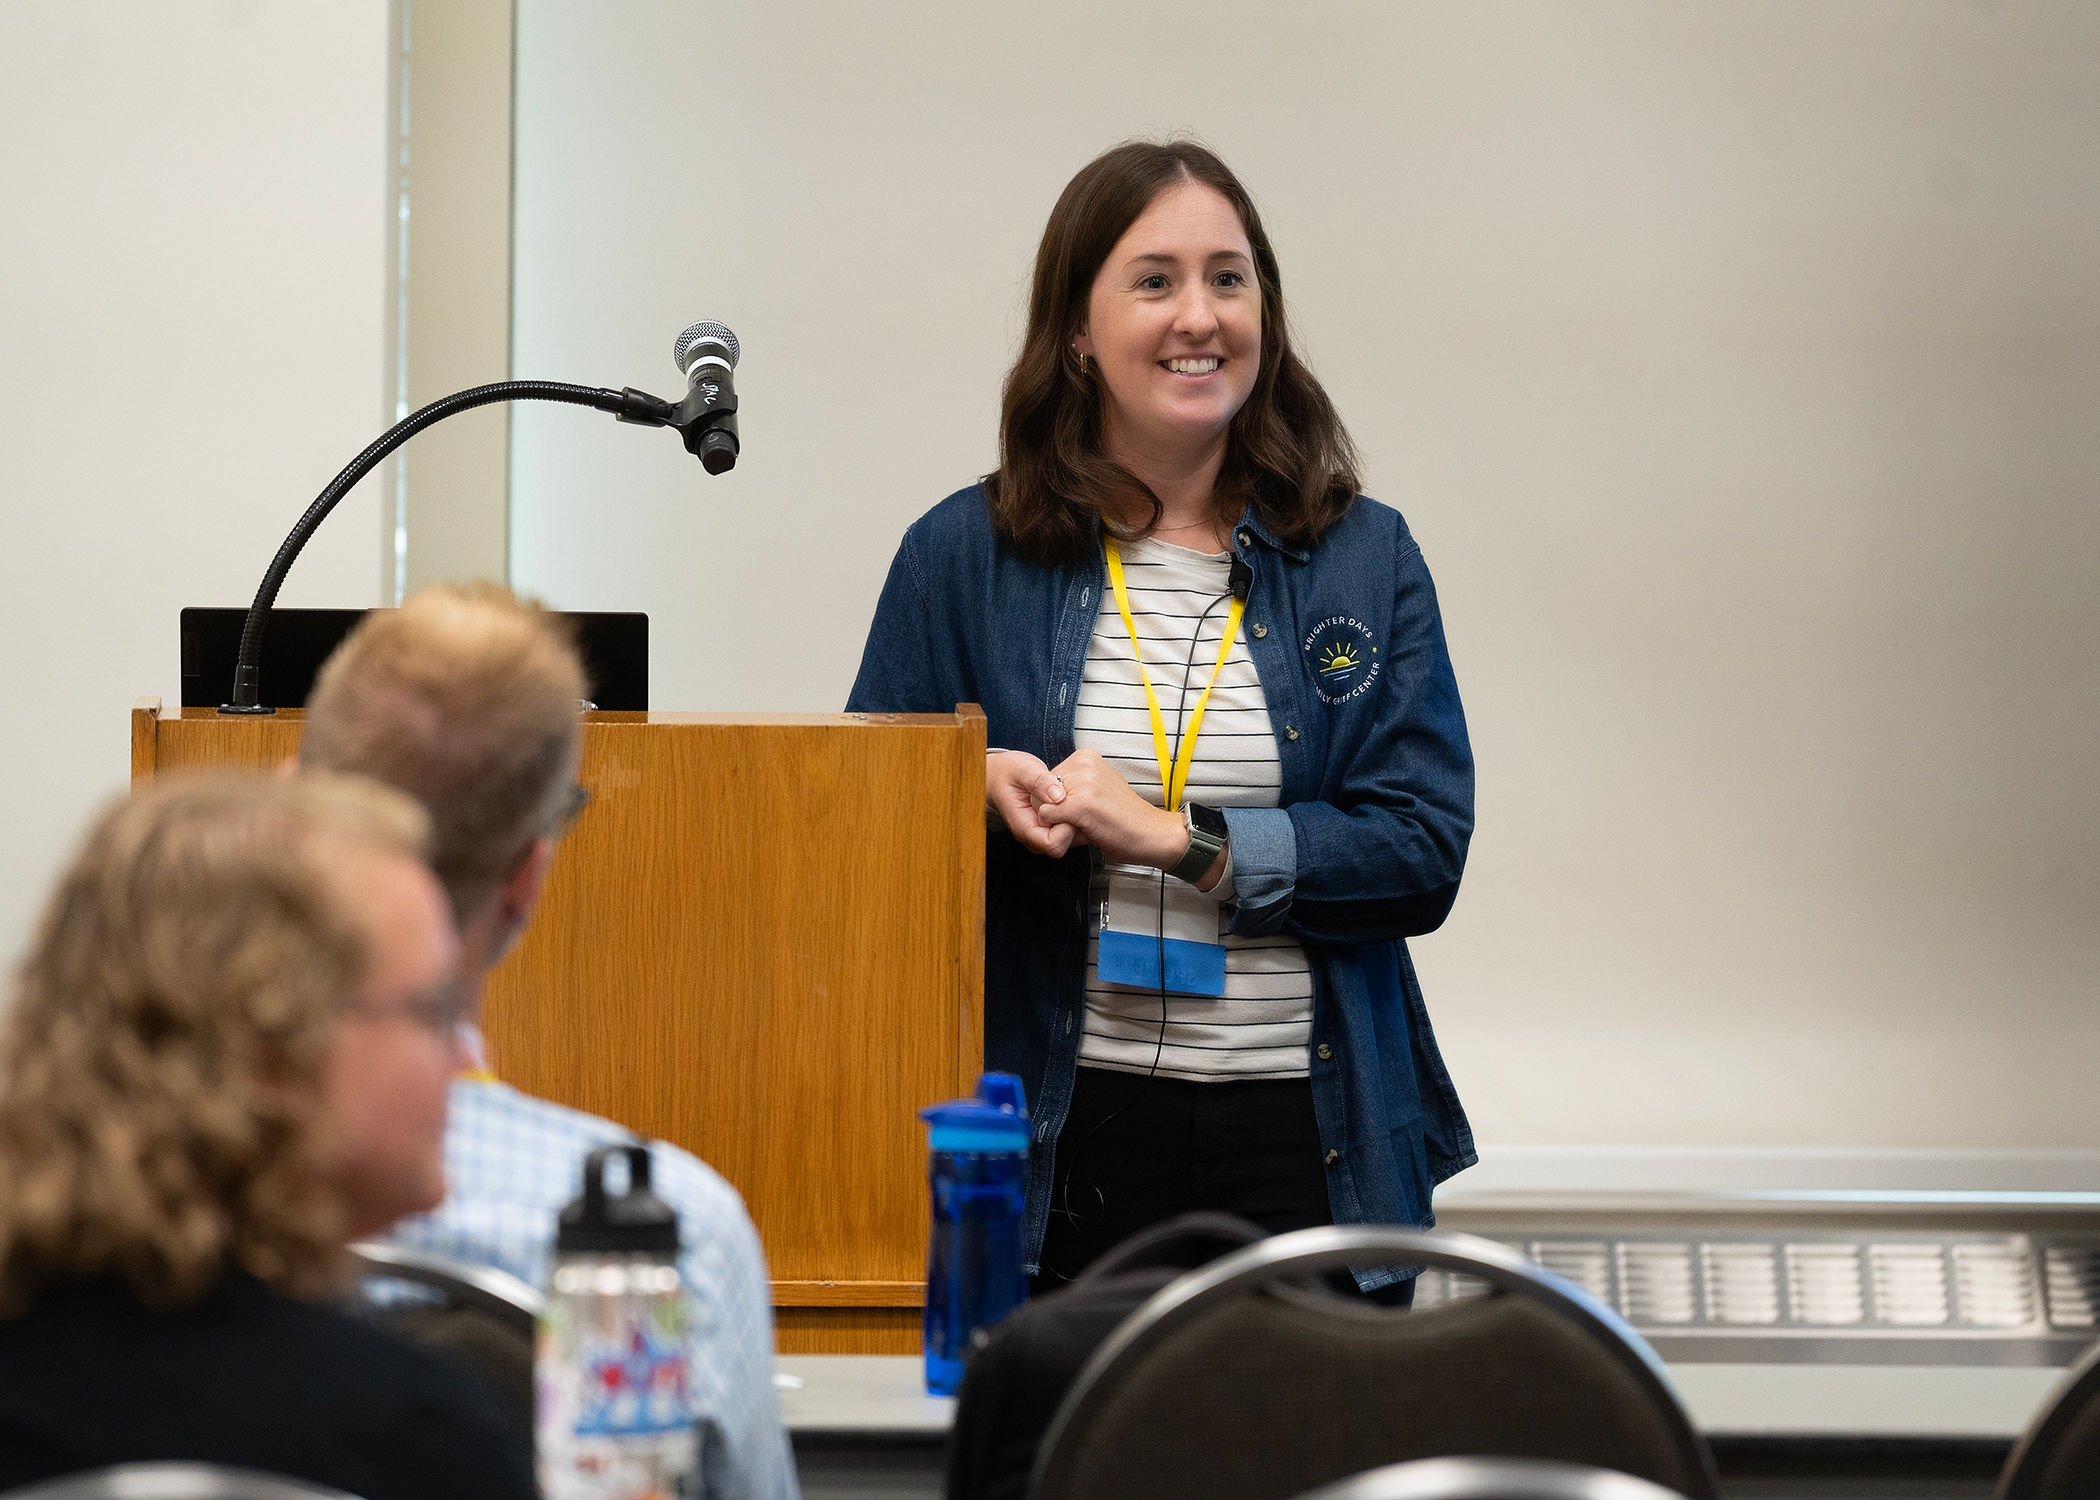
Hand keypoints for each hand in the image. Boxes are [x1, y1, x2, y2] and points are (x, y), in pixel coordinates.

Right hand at [986, 751, 1074, 856]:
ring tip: (1065, 797)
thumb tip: (1059, 796)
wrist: (998, 774)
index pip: (1053, 844)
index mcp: (1023, 827)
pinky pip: (1065, 830)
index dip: (1065, 826)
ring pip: (1066, 840)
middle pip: (1063, 845)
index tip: (1065, 803)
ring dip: (1072, 820)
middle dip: (1071, 823)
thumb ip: (1039, 781)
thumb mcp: (1023, 769)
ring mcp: (1039, 834)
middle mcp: (1031, 836)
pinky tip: (1065, 799)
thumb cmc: (1008, 772)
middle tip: (1068, 798)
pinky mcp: (1046, 828)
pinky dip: (1070, 816)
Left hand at [1036, 749, 1187, 869]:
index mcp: (1086, 756)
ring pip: (1042, 805)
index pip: (1046, 781)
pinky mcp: (1080, 803)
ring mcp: (1082, 782)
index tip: (1087, 808)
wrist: (1153, 833)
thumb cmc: (1124, 817)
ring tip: (1089, 823)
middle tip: (1088, 818)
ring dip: (1059, 822)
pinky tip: (1086, 830)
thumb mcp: (1096, 788)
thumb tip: (1040, 795)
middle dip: (1056, 811)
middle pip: (1041, 793)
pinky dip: (1060, 830)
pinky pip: (1046, 818)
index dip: (1059, 802)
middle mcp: (1082, 762)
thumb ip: (1071, 785)